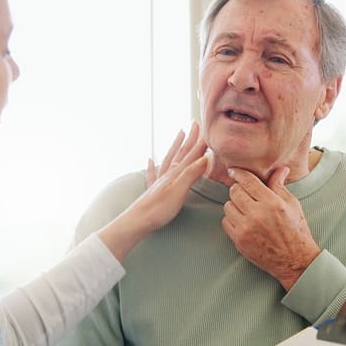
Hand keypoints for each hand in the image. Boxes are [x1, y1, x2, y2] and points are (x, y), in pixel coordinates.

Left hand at [98, 124, 209, 261]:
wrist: (138, 221)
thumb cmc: (159, 209)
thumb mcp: (179, 191)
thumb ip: (191, 174)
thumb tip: (205, 157)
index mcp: (175, 174)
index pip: (191, 154)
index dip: (200, 142)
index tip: (208, 129)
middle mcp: (167, 174)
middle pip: (181, 152)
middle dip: (190, 138)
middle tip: (196, 123)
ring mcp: (159, 181)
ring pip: (169, 158)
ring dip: (175, 145)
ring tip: (180, 133)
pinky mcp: (152, 190)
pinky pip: (152, 173)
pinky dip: (152, 165)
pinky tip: (150, 159)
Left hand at [222, 166, 320, 289]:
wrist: (294, 260)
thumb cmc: (296, 231)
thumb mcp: (292, 205)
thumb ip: (280, 186)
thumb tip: (279, 169)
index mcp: (272, 203)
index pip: (248, 181)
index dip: (238, 173)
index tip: (234, 171)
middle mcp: (257, 214)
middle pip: (234, 192)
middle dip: (238, 189)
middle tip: (245, 193)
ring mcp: (246, 228)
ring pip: (228, 206)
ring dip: (234, 205)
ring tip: (246, 209)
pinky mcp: (239, 240)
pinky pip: (225, 222)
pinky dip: (231, 219)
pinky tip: (242, 221)